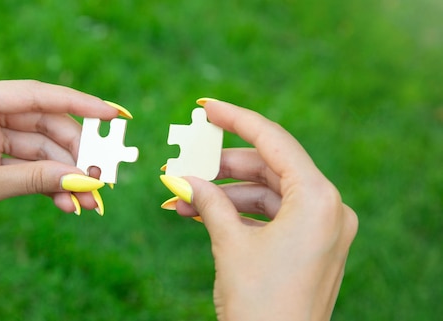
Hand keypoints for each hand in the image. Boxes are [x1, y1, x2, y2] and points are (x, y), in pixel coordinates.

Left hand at [0, 80, 129, 318]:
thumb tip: (85, 180)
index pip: (34, 95)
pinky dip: (45, 185)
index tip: (112, 115)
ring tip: (90, 200)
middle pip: (41, 126)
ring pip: (37, 151)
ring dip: (63, 175)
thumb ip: (36, 178)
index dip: (78, 104)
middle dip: (73, 153)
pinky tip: (67, 204)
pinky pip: (25, 169)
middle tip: (101, 175)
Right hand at [160, 99, 357, 319]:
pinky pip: (272, 217)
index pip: (273, 141)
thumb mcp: (229, 244)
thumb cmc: (259, 304)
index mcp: (318, 198)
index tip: (205, 108)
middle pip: (269, 167)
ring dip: (224, 195)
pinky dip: (238, 215)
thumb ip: (208, 200)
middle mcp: (329, 209)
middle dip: (222, 167)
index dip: (236, 120)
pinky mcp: (312, 247)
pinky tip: (200, 214)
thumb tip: (182, 177)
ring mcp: (323, 229)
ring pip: (267, 194)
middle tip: (184, 162)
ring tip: (181, 198)